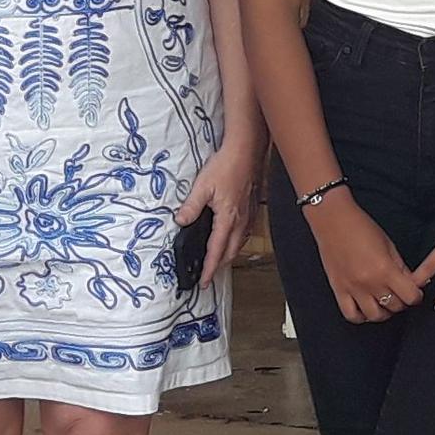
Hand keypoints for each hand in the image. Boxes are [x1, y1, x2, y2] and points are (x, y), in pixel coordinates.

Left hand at [177, 141, 258, 289]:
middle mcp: (240, 222)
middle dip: (219, 266)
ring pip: (239, 244)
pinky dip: (237, 242)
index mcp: (227, 219)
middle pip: (231, 253)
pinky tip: (232, 239)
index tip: (204, 282)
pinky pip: (245, 233)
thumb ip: (191, 207)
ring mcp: (248, 216)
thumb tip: (181, 222)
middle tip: (208, 275)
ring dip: (228, 255)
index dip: (209, 269)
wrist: (247, 151)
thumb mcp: (202, 186)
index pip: (216, 251)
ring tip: (218, 261)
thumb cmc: (226, 166)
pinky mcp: (252, 208)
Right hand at [305, 188, 432, 324]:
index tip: (415, 292)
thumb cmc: (359, 226)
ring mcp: (352, 289)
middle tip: (401, 295)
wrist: (332, 219)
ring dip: (384, 312)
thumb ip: (401, 267)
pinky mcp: (338, 290)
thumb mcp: (389, 244)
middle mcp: (369, 283)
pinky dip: (361, 316)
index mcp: (385, 269)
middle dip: (402, 303)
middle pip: (395, 307)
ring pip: (375, 316)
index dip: (416, 296)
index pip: (410, 296)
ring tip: (385, 303)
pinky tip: (366, 308)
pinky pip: (351, 315)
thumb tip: (411, 282)